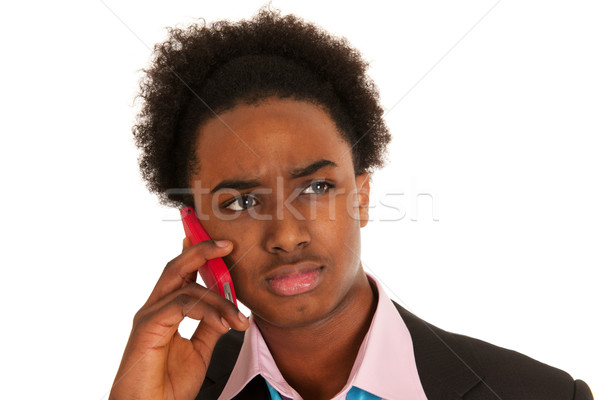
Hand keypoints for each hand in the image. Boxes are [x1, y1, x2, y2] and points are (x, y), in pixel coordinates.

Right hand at [109, 239, 248, 399]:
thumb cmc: (168, 386)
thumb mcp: (200, 350)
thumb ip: (210, 326)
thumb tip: (226, 309)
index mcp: (165, 311)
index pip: (182, 274)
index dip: (199, 255)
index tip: (222, 245)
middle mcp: (155, 309)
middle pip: (176, 267)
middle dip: (202, 251)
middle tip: (227, 245)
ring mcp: (149, 316)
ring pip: (184, 286)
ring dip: (219, 299)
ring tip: (238, 318)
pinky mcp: (148, 327)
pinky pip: (181, 305)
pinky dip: (207, 310)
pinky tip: (224, 323)